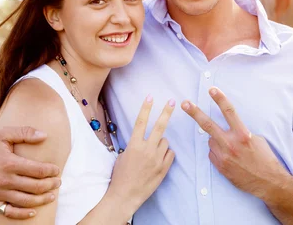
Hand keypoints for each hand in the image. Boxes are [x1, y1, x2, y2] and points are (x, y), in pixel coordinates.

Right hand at [0, 126, 60, 218]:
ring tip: (52, 196)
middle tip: (58, 182)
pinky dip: (22, 214)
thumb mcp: (4, 133)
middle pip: (34, 187)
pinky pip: (9, 212)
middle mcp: (3, 180)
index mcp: (9, 163)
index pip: (38, 170)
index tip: (57, 170)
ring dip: (42, 200)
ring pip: (25, 201)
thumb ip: (25, 132)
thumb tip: (45, 135)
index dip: (51, 171)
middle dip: (50, 185)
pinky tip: (33, 211)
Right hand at [107, 95, 175, 213]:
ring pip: (165, 141)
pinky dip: (166, 154)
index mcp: (134, 145)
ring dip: (161, 143)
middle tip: (171, 102)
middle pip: (159, 126)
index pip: (141, 122)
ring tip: (152, 153)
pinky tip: (158, 160)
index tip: (150, 97)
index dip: (146, 108)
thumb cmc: (121, 176)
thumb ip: (135, 145)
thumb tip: (144, 138)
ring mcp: (157, 159)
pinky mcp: (164, 168)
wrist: (125, 195)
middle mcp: (147, 150)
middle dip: (166, 112)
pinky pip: (170, 154)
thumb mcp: (124, 156)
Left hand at [181, 87, 288, 197]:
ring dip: (217, 140)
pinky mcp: (220, 166)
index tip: (211, 89)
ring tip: (232, 149)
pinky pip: (212, 153)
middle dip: (195, 112)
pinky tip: (229, 158)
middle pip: (208, 124)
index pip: (229, 112)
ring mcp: (224, 156)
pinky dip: (218, 152)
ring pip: (211, 140)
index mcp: (243, 134)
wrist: (267, 181)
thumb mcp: (256, 139)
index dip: (220, 99)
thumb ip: (240, 131)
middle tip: (185, 103)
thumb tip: (228, 127)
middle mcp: (231, 144)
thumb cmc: (264, 158)